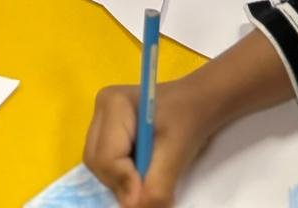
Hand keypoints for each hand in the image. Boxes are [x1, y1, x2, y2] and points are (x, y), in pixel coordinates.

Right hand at [83, 80, 213, 206]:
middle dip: (122, 183)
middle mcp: (100, 110)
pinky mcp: (107, 131)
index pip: (106, 157)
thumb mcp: (177, 153)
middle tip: (151, 186)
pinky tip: (143, 169)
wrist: (199, 103)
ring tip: (150, 174)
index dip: (127, 182)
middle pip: (98, 162)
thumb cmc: (189, 120)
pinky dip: (123, 176)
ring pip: (99, 165)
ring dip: (123, 181)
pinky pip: (106, 163)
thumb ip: (156, 186)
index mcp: (113, 103)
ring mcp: (101, 120)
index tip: (150, 194)